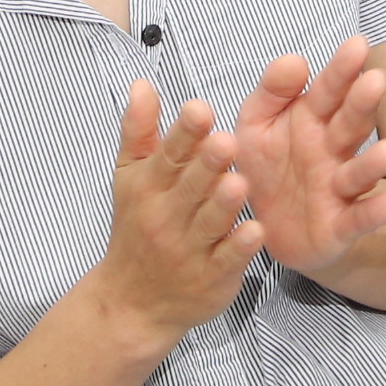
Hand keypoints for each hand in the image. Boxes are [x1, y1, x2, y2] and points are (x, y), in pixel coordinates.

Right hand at [94, 81, 262, 352]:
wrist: (132, 302)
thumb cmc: (137, 229)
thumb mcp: (130, 178)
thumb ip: (139, 131)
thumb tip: (142, 83)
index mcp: (150, 186)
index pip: (168, 155)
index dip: (184, 133)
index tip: (199, 109)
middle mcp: (167, 216)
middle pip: (190, 186)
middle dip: (207, 164)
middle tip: (226, 141)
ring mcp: (189, 249)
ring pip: (209, 222)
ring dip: (223, 204)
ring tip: (239, 183)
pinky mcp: (211, 277)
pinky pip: (226, 260)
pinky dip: (239, 247)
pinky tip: (256, 231)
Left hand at [227, 39, 385, 277]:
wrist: (267, 229)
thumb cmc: (268, 166)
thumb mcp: (256, 125)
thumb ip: (271, 92)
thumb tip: (295, 59)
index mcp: (311, 120)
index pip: (329, 89)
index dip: (342, 69)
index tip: (357, 43)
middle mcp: (332, 149)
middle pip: (350, 123)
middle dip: (362, 104)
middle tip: (376, 81)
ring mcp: (338, 187)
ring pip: (360, 171)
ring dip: (375, 162)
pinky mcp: (340, 226)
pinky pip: (360, 218)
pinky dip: (378, 212)